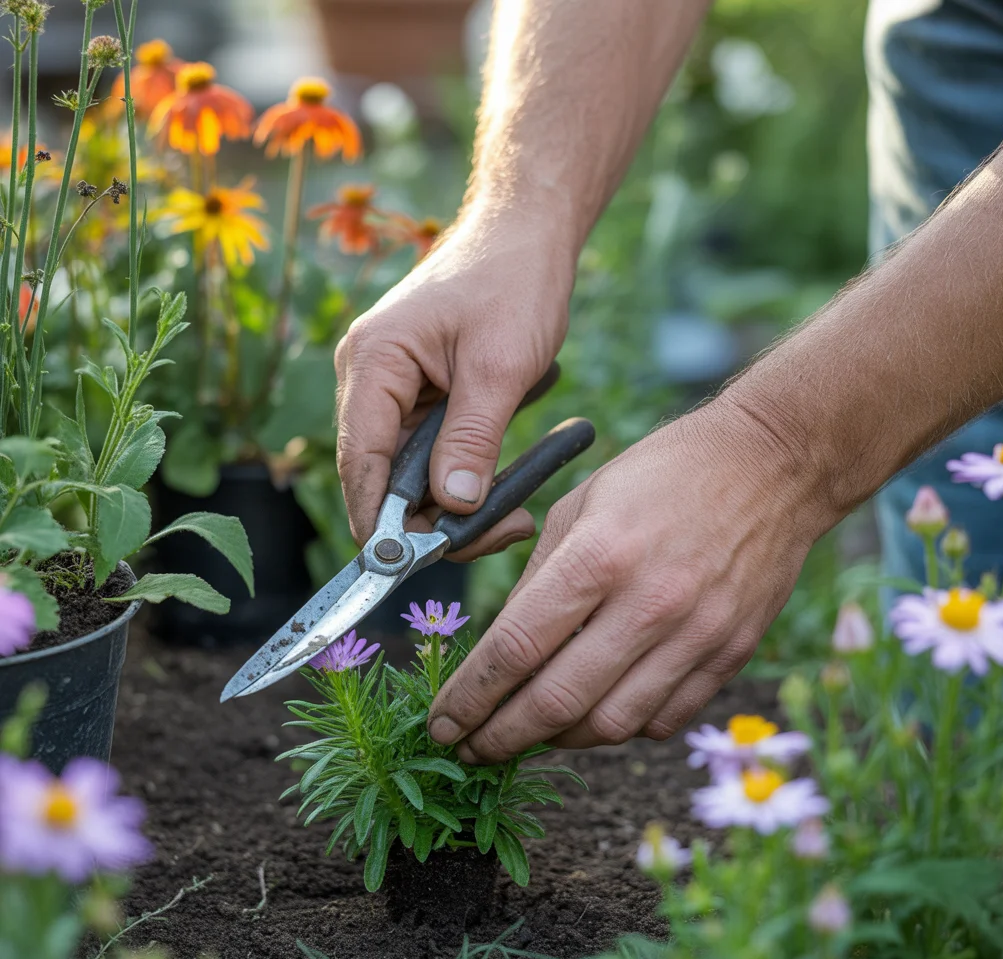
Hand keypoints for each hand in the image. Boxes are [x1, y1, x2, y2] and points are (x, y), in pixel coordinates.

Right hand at [334, 207, 576, 559]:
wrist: (527, 233)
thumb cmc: (514, 281)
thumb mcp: (501, 365)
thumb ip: (472, 438)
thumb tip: (449, 507)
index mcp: (373, 361)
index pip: (358, 459)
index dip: (378, 519)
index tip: (407, 565)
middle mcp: (369, 377)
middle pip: (379, 476)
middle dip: (428, 518)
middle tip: (499, 533)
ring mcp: (393, 388)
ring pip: (406, 474)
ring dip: (450, 504)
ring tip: (512, 517)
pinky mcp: (420, 395)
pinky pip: (427, 456)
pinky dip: (459, 480)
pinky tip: (500, 493)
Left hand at [426, 398, 832, 758]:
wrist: (772, 464)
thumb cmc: (665, 472)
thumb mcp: (581, 502)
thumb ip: (539, 578)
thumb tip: (506, 646)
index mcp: (600, 556)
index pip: (516, 649)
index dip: (470, 697)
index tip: (441, 723)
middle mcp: (649, 605)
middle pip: (557, 703)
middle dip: (499, 737)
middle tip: (468, 748)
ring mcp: (697, 636)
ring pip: (611, 726)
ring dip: (557, 740)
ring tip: (528, 732)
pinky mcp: (731, 654)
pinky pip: (664, 720)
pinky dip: (619, 729)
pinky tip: (595, 715)